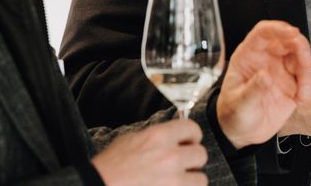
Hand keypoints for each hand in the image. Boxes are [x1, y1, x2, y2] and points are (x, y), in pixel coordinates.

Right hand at [91, 119, 207, 185]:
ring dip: (191, 181)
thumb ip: (156, 136)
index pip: (192, 128)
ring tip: (177, 182)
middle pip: (201, 154)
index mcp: (158, 136)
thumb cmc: (109, 167)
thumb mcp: (130, 140)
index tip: (189, 142)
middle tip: (182, 165)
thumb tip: (174, 136)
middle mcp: (169, 157)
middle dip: (192, 160)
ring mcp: (173, 181)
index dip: (192, 136)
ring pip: (201, 179)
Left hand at [216, 20, 310, 148]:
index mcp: (249, 55)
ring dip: (308, 73)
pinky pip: (309, 77)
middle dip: (302, 50)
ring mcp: (282, 70)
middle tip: (306, 65)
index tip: (292, 33)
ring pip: (302, 59)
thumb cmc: (233, 114)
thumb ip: (252, 90)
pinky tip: (302, 100)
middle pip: (289, 41)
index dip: (278, 29)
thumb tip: (265, 76)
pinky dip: (310, 86)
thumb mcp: (238, 104)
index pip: (264, 32)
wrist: (243, 133)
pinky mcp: (293, 84)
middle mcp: (268, 58)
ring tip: (303, 94)